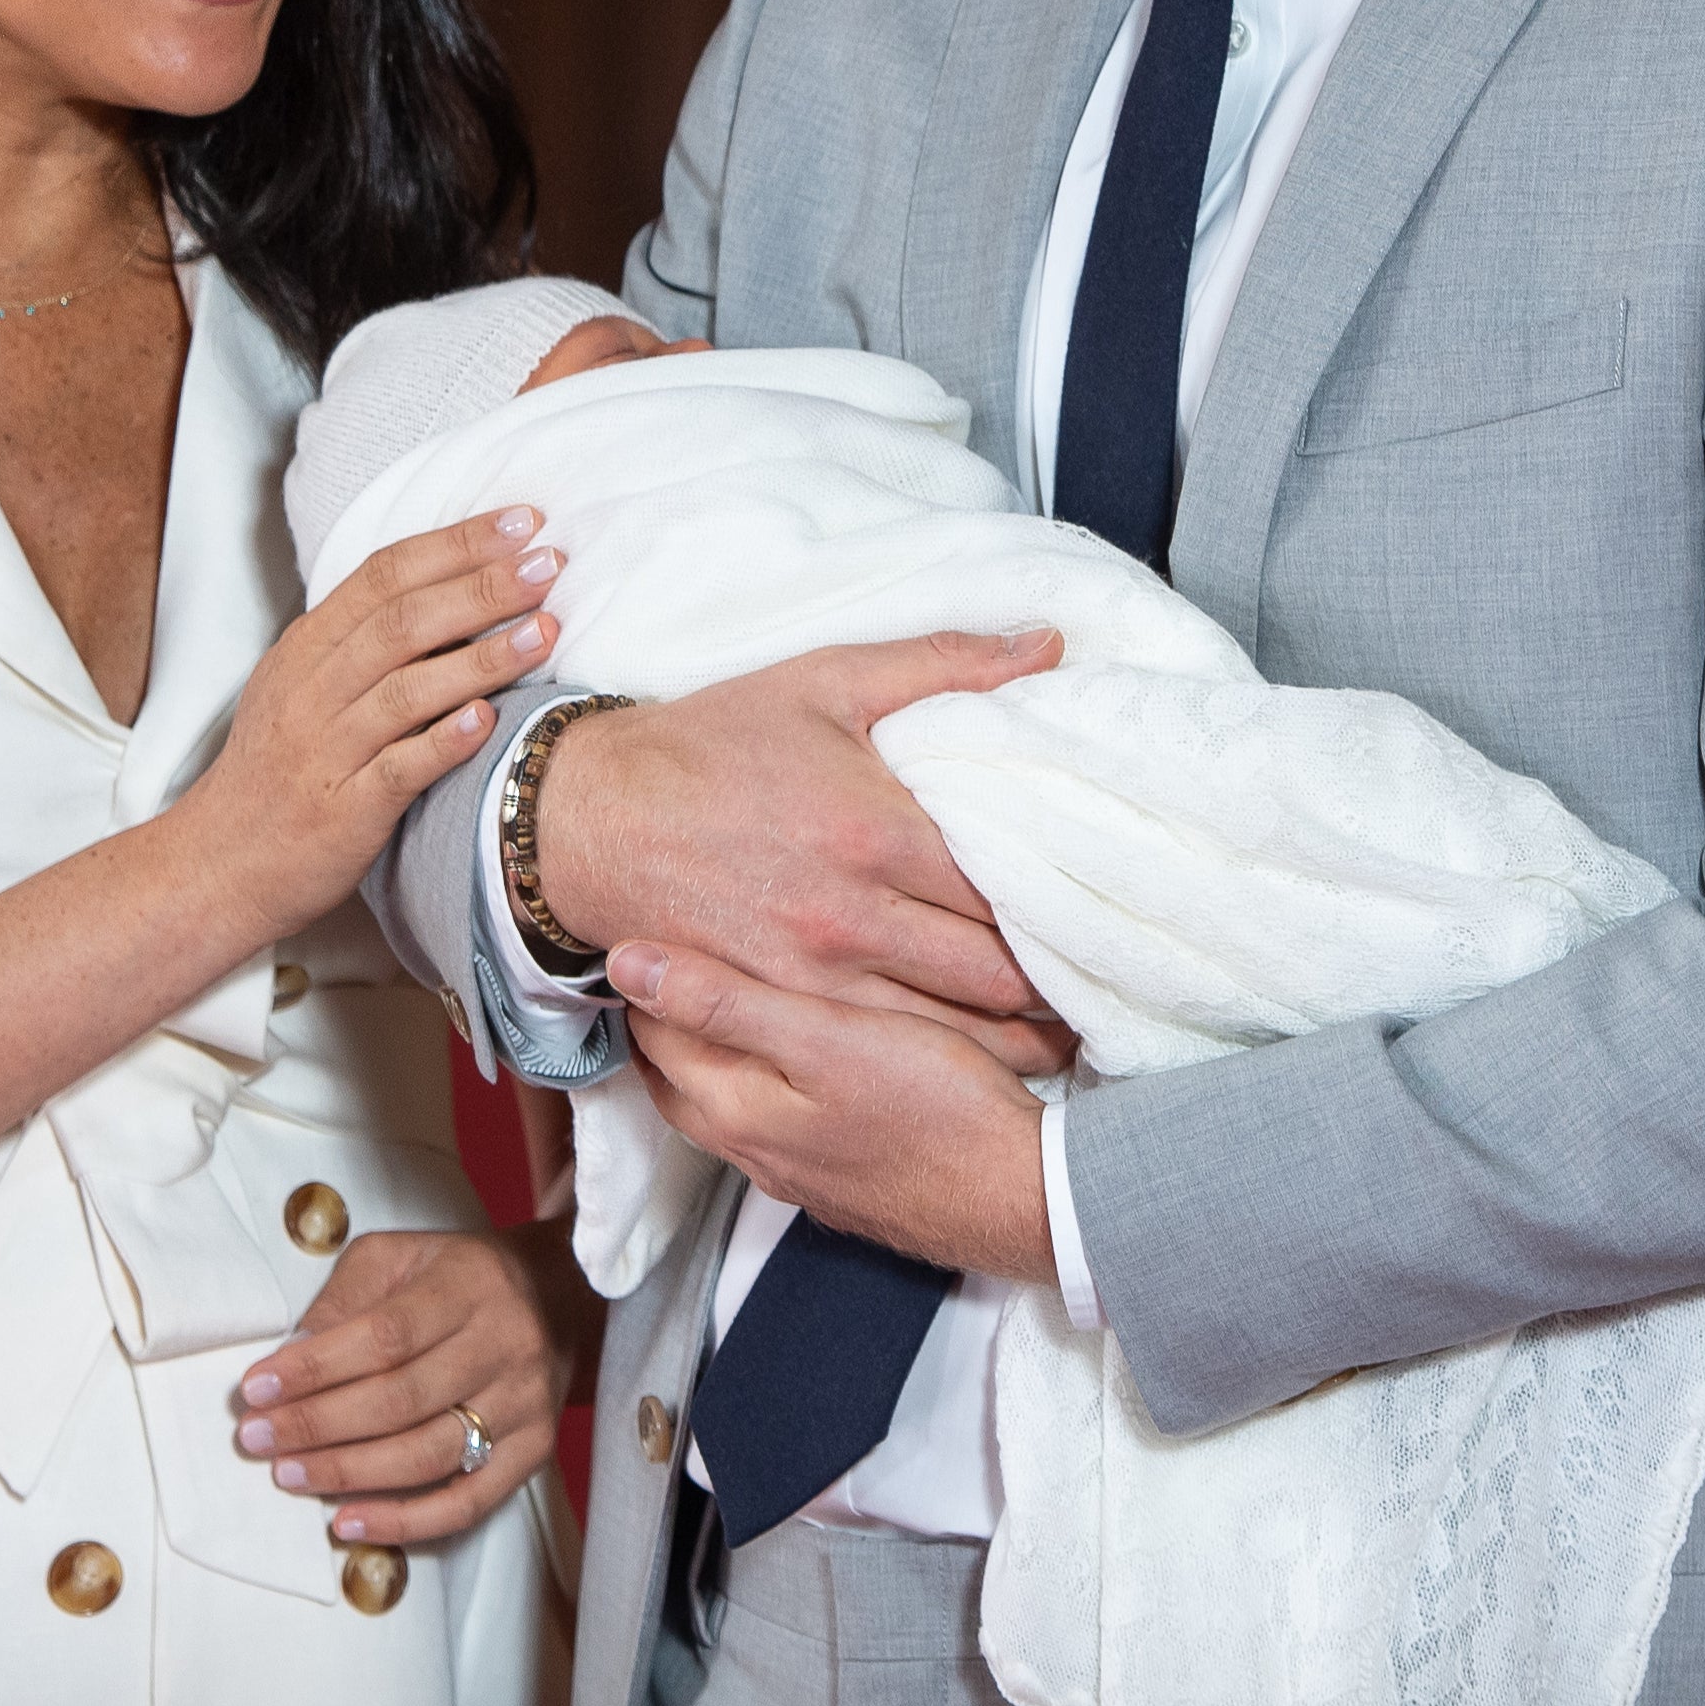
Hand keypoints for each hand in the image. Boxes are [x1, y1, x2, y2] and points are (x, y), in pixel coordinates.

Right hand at [179, 513, 561, 936]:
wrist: (219, 863)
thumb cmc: (276, 771)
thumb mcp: (301, 686)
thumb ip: (362, 640)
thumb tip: (453, 588)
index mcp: (305, 648)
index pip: (384, 574)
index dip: (456, 542)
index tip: (522, 521)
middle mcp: (311, 690)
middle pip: (402, 621)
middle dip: (482, 586)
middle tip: (549, 562)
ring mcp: (326, 750)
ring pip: (407, 690)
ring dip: (482, 658)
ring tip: (546, 631)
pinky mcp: (342, 810)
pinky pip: (398, 769)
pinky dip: (444, 741)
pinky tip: (490, 720)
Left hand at [236, 1224, 584, 1546]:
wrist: (560, 1294)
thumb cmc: (458, 1275)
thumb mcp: (400, 1256)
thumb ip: (345, 1297)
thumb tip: (291, 1357)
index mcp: (469, 1286)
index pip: (385, 1336)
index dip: (316, 1368)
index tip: (255, 1388)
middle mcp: (504, 1344)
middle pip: (401, 1400)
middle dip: (318, 1425)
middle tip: (257, 1438)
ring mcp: (525, 1403)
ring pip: (428, 1456)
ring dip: (348, 1474)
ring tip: (289, 1475)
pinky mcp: (535, 1451)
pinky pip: (467, 1503)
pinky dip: (405, 1522)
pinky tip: (349, 1522)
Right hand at [537, 632, 1072, 1070]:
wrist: (591, 817)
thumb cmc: (711, 742)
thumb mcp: (825, 681)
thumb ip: (944, 664)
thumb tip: (1047, 643)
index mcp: (878, 830)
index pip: (1010, 887)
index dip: (1072, 907)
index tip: (1113, 912)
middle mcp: (853, 914)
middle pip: (996, 974)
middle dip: (1061, 987)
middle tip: (1108, 984)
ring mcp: (815, 974)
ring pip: (952, 1032)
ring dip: (1019, 1039)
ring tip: (1070, 1034)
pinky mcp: (779, 1009)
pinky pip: (885, 1052)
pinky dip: (946, 1061)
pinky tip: (986, 1062)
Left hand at [614, 941, 1058, 1280]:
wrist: (1025, 1198)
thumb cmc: (933, 1105)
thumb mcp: (824, 1035)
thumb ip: (725, 1002)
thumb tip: (627, 964)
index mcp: (737, 1110)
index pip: (656, 1039)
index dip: (644, 982)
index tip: (641, 930)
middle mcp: (756, 1153)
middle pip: (680, 1081)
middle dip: (662, 1026)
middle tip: (665, 965)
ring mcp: (801, 1177)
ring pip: (728, 1109)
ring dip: (711, 1060)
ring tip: (718, 1004)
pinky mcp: (845, 1184)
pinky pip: (777, 1130)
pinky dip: (763, 1089)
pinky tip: (794, 1068)